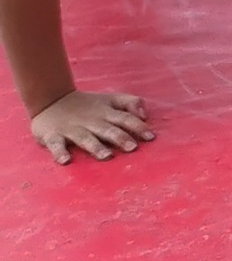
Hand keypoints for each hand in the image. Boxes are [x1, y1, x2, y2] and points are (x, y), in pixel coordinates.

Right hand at [32, 89, 150, 163]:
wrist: (50, 99)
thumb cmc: (87, 105)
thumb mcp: (111, 99)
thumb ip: (130, 103)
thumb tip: (145, 115)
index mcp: (106, 113)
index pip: (125, 119)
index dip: (138, 127)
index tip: (150, 137)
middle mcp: (91, 121)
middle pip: (108, 130)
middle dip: (120, 138)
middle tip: (132, 148)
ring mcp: (72, 129)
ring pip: (85, 138)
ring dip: (96, 147)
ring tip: (106, 156)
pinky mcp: (53, 135)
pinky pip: (56, 145)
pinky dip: (60, 152)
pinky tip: (66, 161)